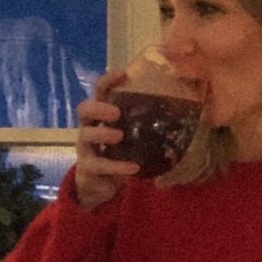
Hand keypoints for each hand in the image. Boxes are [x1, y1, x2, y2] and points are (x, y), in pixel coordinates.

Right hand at [71, 69, 140, 211]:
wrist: (99, 188)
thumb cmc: (116, 157)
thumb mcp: (128, 140)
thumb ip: (141, 128)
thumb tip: (177, 116)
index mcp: (99, 118)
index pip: (98, 93)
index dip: (107, 82)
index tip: (123, 74)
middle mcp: (88, 129)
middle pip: (84, 110)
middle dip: (99, 108)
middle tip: (116, 112)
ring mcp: (85, 149)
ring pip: (87, 135)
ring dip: (103, 133)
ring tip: (120, 135)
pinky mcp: (87, 169)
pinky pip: (100, 165)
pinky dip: (117, 166)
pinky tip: (133, 168)